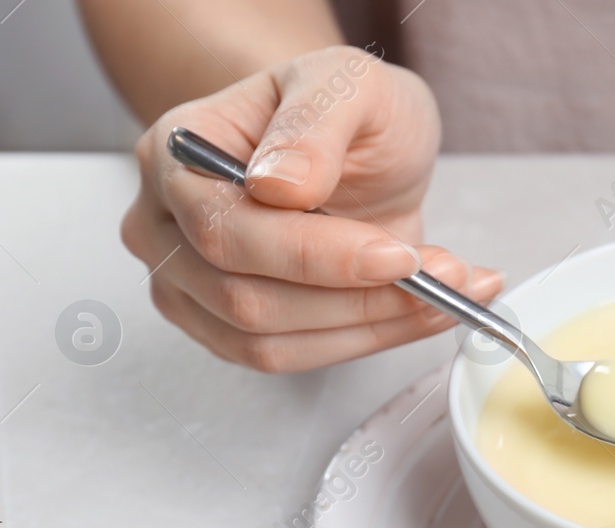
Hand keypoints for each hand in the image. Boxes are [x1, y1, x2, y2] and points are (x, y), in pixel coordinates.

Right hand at [123, 45, 501, 372]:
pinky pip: (292, 358)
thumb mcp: (347, 82)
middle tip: (446, 277)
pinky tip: (422, 311)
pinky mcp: (227, 329)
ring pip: (270, 342)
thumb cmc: (341, 107)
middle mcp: (165, 224)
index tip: (399, 256)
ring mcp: (189, 286)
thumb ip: (313, 122)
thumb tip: (279, 186)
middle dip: (359, 298)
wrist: (354, 144)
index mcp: (175, 154)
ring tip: (449, 291)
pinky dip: (367, 340)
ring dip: (373, 326)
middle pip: (246, 299)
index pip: (225, 229)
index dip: (314, 256)